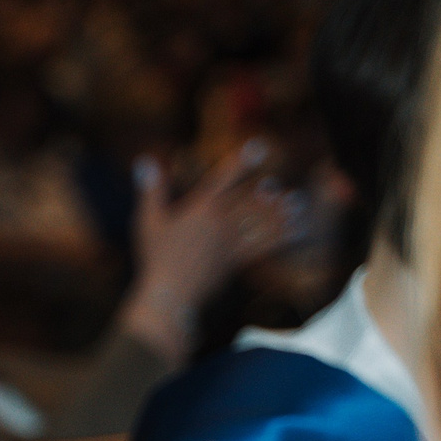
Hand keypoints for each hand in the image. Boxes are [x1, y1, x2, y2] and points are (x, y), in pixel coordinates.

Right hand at [118, 140, 305, 366]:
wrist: (169, 293)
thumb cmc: (154, 257)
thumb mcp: (147, 220)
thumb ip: (151, 190)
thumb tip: (143, 160)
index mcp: (200, 208)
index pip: (224, 178)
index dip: (242, 162)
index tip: (260, 147)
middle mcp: (221, 222)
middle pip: (249, 200)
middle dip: (265, 192)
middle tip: (276, 186)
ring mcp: (231, 242)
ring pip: (261, 221)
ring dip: (279, 211)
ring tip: (295, 201)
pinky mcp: (236, 260)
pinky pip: (264, 245)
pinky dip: (282, 237)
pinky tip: (296, 230)